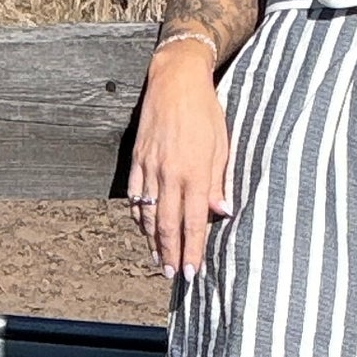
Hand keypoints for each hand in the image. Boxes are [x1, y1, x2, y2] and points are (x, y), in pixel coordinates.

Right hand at [128, 42, 231, 281]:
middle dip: (169, 253)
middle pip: (167, 225)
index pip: (192, 222)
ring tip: (157, 260)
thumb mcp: (221, 145)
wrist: (174, 81)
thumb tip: (220, 213)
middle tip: (171, 275)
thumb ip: (218, 182)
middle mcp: (169, 174)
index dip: (191, 250)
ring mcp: (149, 167)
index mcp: (193, 172)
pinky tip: (144, 228)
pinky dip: (138, 216)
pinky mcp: (137, 159)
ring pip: (148, 214)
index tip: (191, 272)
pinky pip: (135, 195)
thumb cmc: (205, 112)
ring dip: (152, 240)